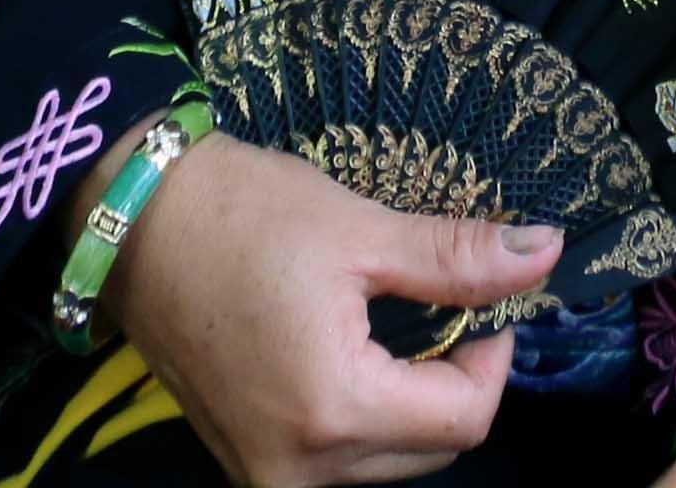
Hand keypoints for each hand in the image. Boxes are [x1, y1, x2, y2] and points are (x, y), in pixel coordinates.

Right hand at [105, 131, 556, 487]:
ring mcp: (265, 473)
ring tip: (394, 325)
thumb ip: (459, 258)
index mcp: (334, 411)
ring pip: (389, 463)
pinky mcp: (245, 461)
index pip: (465, 418)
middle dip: (454, 381)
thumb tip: (548, 252)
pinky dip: (366, 416)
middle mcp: (298, 468)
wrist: (128, 221)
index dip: (492, 354)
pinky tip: (354, 353)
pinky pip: (339, 462)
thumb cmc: (242, 214)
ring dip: (411, 402)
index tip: (483, 297)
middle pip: (431, 450)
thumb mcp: (360, 229)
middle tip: (441, 304)